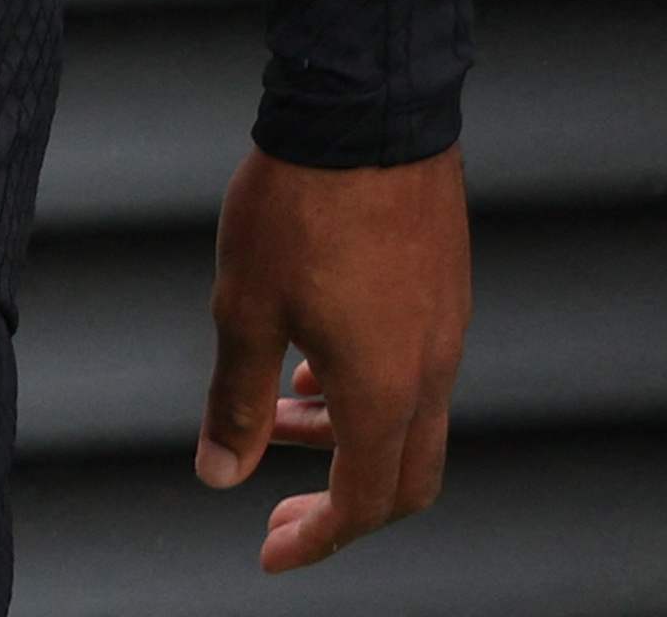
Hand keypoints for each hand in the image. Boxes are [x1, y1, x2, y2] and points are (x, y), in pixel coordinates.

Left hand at [200, 147, 465, 570]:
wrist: (364, 112)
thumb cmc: (298, 207)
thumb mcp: (244, 309)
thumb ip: (236, 400)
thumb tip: (220, 473)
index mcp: (384, 390)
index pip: (363, 502)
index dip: (318, 540)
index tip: (272, 553)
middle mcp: (431, 372)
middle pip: (403, 479)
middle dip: (341, 506)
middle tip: (280, 507)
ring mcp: (446, 330)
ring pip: (410, 422)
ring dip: (347, 439)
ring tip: (281, 416)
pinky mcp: (445, 292)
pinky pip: (416, 373)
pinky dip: (366, 391)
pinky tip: (314, 360)